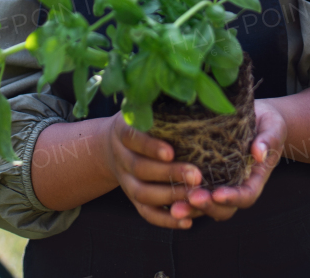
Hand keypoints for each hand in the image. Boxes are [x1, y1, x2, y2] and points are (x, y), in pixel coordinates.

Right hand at [104, 111, 205, 228]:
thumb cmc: (143, 121)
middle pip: (140, 169)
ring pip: (142, 194)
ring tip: (195, 196)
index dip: (150, 146)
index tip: (171, 151)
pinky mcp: (133, 199)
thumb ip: (161, 104)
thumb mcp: (144, 107)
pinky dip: (165, 220)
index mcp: (123, 131)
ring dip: (170, 197)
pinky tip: (187, 220)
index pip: (133, 138)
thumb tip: (193, 90)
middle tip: (197, 175)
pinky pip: (146, 214)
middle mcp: (121, 157)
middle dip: (169, 174)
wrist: (112, 144)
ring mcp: (125, 181)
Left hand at [182, 99, 285, 220]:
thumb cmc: (267, 124)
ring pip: (204, 205)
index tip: (218, 194)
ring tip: (173, 206)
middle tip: (191, 199)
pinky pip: (191, 192)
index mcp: (254, 179)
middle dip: (207, 207)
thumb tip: (259, 153)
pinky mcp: (203, 176)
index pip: (245, 196)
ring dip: (189, 207)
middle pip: (222, 209)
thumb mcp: (273, 128)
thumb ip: (268, 140)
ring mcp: (218, 184)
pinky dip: (179, 196)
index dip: (232, 198)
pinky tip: (164, 193)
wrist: (257, 118)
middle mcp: (235, 187)